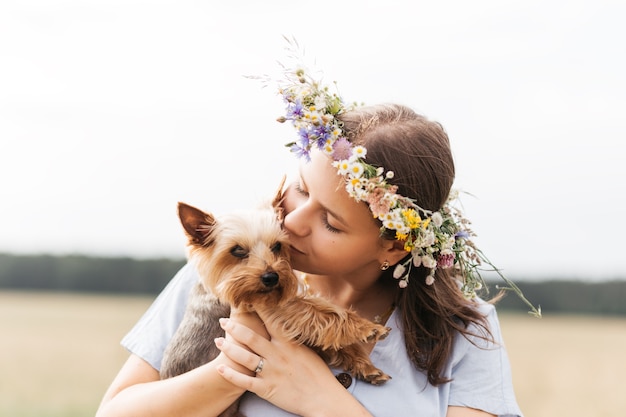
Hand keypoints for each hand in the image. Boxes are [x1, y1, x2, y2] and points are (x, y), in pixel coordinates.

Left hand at [215, 316, 360, 416]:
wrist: (323, 398)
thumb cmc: (318, 375)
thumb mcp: (307, 351)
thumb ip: (293, 340)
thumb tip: (284, 328)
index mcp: (288, 344)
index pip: (270, 321)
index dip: (257, 310)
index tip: (247, 301)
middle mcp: (277, 355)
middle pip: (250, 337)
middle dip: (234, 328)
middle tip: (222, 321)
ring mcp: (270, 372)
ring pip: (243, 357)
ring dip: (228, 348)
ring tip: (217, 340)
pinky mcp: (266, 389)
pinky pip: (243, 381)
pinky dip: (230, 374)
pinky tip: (220, 367)